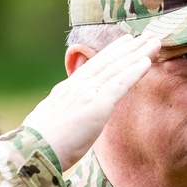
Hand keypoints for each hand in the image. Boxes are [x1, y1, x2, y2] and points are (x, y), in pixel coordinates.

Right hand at [24, 32, 159, 169]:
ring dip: (137, 54)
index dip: (110, 54)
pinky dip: (134, 71)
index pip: (92, 68)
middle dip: (127, 48)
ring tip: (154, 42)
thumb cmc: (37, 147)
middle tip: (145, 35)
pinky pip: (120, 83)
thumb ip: (62, 116)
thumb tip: (65, 121)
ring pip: (117, 68)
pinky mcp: (97, 104)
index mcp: (65, 91)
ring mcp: (87, 93)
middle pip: (107, 62)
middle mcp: (77, 86)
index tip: (123, 43)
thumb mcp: (49, 124)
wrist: (32, 150)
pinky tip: (147, 62)